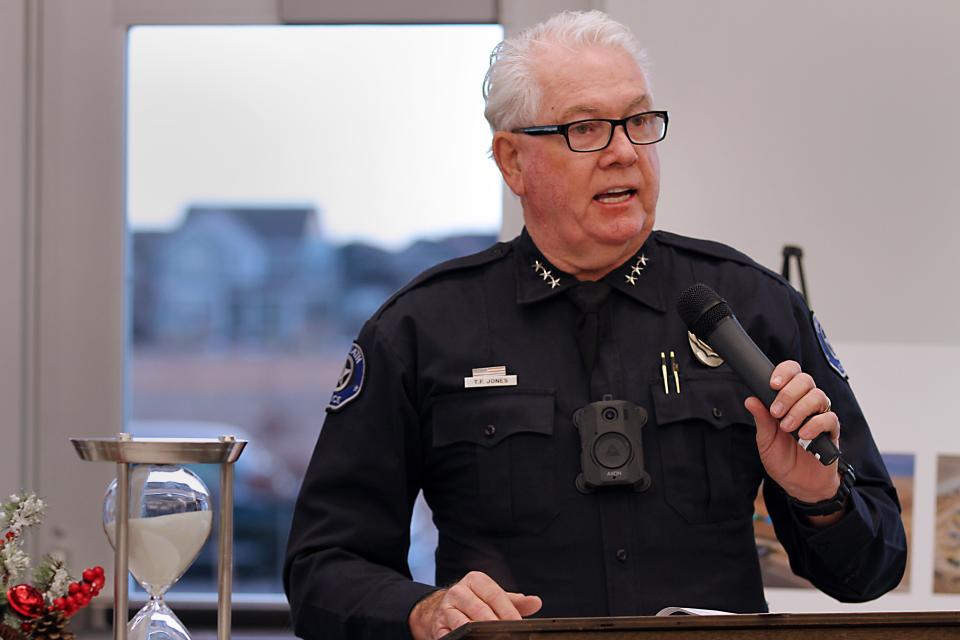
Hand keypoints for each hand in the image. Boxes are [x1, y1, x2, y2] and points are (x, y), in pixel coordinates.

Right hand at [408, 571, 541, 639]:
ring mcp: (446, 608)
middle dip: (495, 625)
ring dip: (478, 633)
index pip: (495, 595)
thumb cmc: (475, 602)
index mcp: (475, 580)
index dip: (508, 612)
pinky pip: (451, 635)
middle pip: (481, 610)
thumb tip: (536, 602)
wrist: (443, 609)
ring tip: (491, 638)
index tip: (519, 625)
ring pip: (464, 623)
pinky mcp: (438, 626)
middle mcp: (459, 591)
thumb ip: (514, 602)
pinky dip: (461, 639)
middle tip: (507, 635)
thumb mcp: (493, 598)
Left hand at [744, 360, 842, 522]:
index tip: (772, 384)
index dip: (784, 372)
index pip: (792, 373)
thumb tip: (750, 400)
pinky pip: (830, 419)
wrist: (798, 484)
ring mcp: (820, 416)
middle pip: (806, 381)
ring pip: (818, 397)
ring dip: (800, 409)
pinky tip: (803, 435)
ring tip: (787, 427)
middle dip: (788, 394)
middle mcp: (806, 404)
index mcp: (789, 400)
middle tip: (776, 412)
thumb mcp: (765, 439)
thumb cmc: (782, 458)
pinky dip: (815, 424)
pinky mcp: (832, 432)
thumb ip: (761, 419)